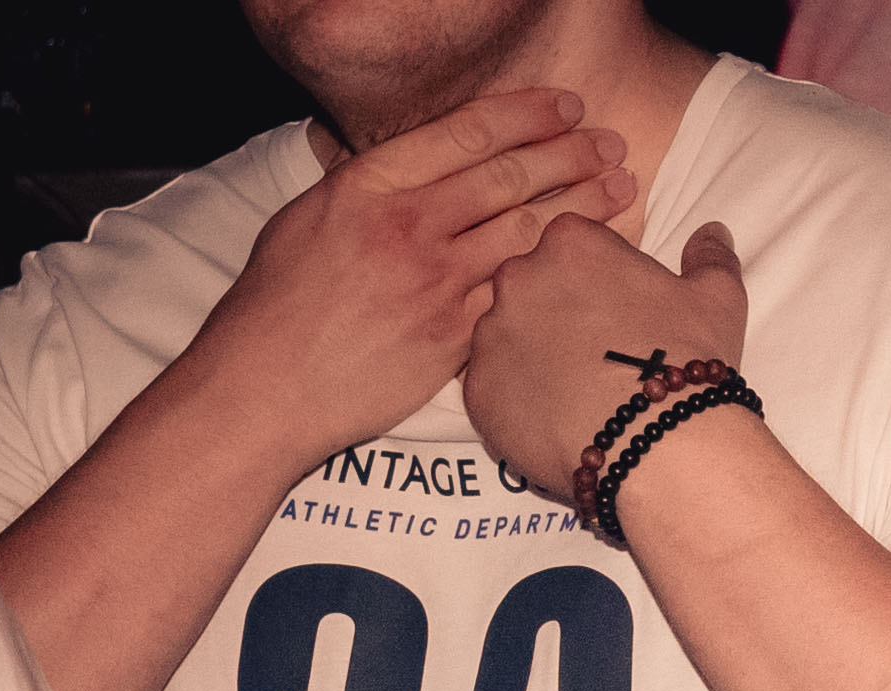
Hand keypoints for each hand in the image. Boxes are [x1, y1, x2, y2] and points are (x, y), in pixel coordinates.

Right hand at [183, 90, 634, 472]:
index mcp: (369, 186)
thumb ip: (372, 187)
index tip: (564, 106)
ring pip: (527, 234)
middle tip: (611, 143)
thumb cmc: (281, 301)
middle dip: (569, 155)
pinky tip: (592, 259)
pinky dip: (561, 272)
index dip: (524, 115)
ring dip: (582, 207)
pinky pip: (521, 295)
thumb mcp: (312, 217)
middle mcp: (408, 227)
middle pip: (508, 178)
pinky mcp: (457, 337)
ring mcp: (437, 284)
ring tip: (621, 188)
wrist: (269, 383)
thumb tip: (418, 164)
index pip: (464, 133)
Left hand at [464, 214, 751, 502]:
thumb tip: (712, 232)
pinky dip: (519, 401)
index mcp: (571, 243)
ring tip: (579, 392)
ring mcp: (491, 334)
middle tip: (599, 354)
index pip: (573, 245)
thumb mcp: (717, 300)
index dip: (600, 279)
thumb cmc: (689, 363)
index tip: (621, 310)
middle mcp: (518, 276)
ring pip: (507, 336)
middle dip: (559, 312)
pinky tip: (558, 419)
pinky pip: (493, 388)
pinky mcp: (478, 390)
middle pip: (531, 286)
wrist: (662, 447)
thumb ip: (710, 257)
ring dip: (535, 356)